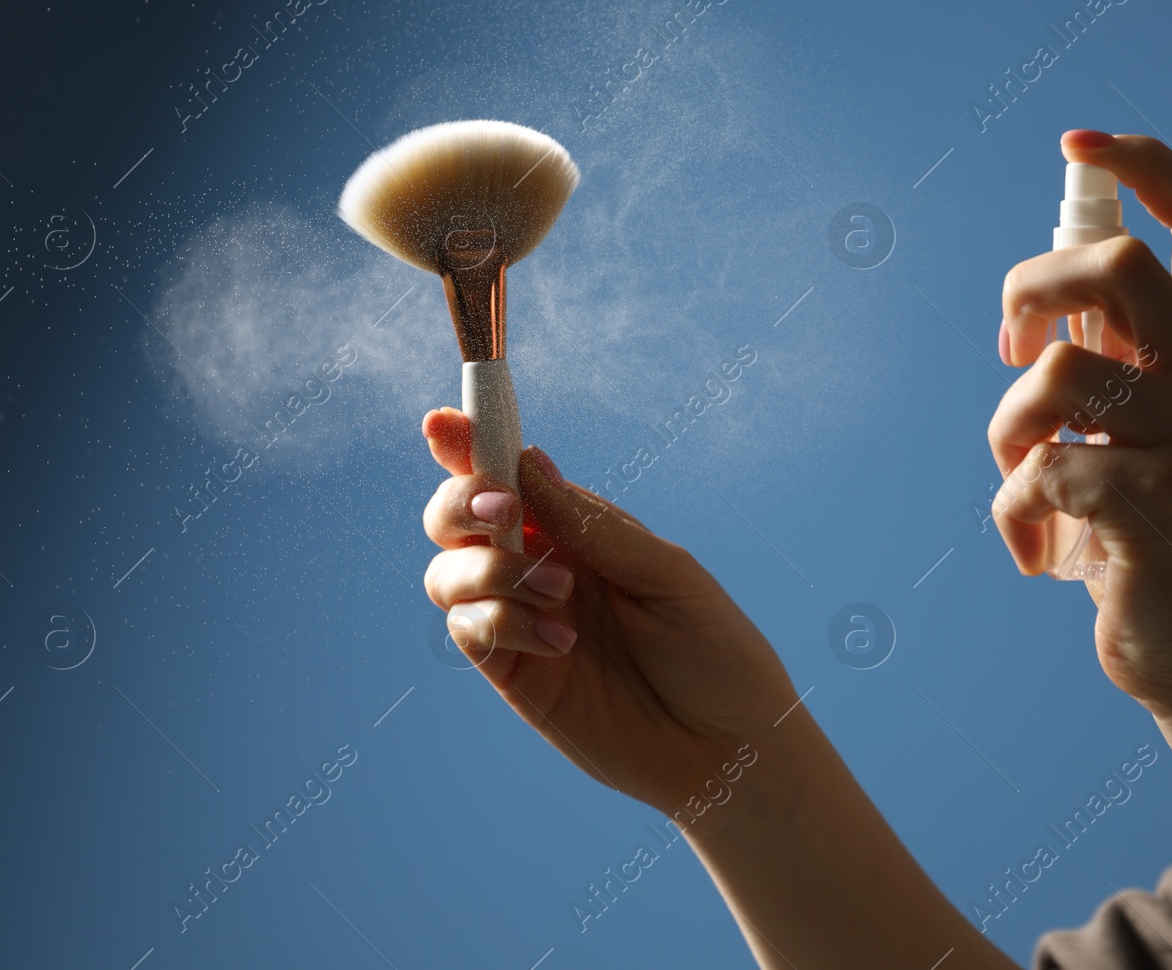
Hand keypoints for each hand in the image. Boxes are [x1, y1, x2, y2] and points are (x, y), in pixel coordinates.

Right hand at [420, 408, 797, 815]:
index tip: (442, 421)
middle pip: (456, 518)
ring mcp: (520, 621)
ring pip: (447, 573)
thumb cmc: (714, 651)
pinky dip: (502, 621)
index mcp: (579, 531)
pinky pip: (470, 630)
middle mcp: (540, 568)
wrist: (729, 748)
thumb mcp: (667, 574)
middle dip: (461, 501)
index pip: (509, 477)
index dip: (468, 445)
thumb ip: (593, 526)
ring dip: (490, 567)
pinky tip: (560, 641)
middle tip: (504, 512)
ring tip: (560, 594)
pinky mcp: (513, 675)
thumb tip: (527, 462)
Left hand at [988, 131, 1171, 713]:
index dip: (1145, 166)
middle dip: (1031, 288)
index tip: (1079, 144)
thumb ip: (1114, 368)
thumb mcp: (1146, 439)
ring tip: (1020, 486)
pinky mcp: (1157, 512)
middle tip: (1009, 343)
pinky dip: (1011, 517)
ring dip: (1005, 433)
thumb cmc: (1156, 538)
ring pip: (1055, 378)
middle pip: (1120, 270)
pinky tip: (1035, 557)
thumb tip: (1044, 297)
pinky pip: (1040, 473)